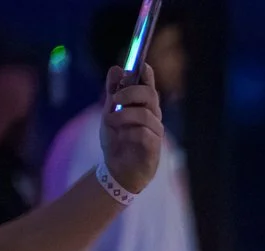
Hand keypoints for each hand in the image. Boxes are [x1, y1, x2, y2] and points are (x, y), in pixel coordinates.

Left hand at [99, 67, 165, 195]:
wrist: (116, 169)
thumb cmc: (117, 141)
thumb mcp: (109, 113)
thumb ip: (113, 92)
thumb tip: (117, 68)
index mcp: (143, 107)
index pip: (149, 86)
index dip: (147, 75)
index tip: (141, 65)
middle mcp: (153, 117)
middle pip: (150, 95)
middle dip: (130, 92)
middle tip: (114, 99)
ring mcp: (155, 133)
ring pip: (146, 114)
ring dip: (124, 115)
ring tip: (110, 122)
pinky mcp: (154, 148)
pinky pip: (144, 133)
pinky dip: (129, 133)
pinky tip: (123, 138)